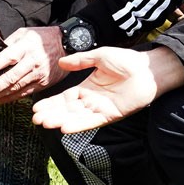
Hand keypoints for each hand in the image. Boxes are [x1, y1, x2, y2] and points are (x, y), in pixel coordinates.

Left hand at [0, 27, 65, 103]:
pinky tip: (1, 100)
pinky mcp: (43, 83)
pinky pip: (25, 92)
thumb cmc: (43, 38)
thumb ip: (9, 43)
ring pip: (17, 88)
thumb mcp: (25, 33)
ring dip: (0, 95)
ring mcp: (39, 74)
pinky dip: (12, 97)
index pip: (8, 57)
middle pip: (11, 77)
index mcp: (26, 46)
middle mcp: (32, 61)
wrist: (67, 45)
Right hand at [32, 46, 183, 132]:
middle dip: (51, 114)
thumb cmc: (127, 61)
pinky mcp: (110, 116)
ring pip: (76, 118)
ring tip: (45, 123)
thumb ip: (80, 61)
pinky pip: (91, 122)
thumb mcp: (99, 57)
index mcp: (87, 88)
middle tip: (36, 119)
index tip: (36, 108)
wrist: (148, 70)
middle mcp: (91, 101)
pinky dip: (77, 125)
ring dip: (60, 121)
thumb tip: (61, 62)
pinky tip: (64, 128)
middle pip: (67, 110)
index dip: (51, 104)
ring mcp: (100, 109)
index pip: (64, 99)